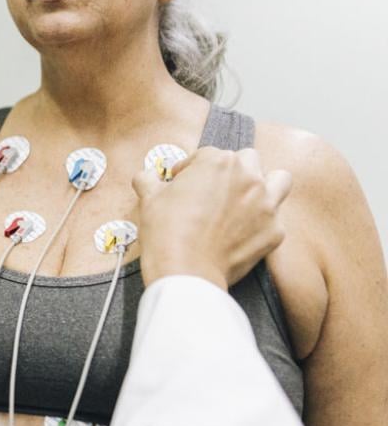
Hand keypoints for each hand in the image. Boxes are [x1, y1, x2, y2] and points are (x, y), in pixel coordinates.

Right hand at [133, 147, 292, 289]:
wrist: (186, 270)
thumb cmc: (167, 232)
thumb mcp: (149, 198)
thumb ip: (149, 179)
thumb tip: (147, 176)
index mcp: (218, 162)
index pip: (207, 154)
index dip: (191, 169)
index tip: (184, 183)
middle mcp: (248, 177)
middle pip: (247, 159)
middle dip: (231, 171)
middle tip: (214, 189)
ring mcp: (266, 204)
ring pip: (279, 179)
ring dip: (265, 184)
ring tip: (247, 199)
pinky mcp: (274, 231)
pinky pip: (276, 218)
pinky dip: (263, 222)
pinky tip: (244, 231)